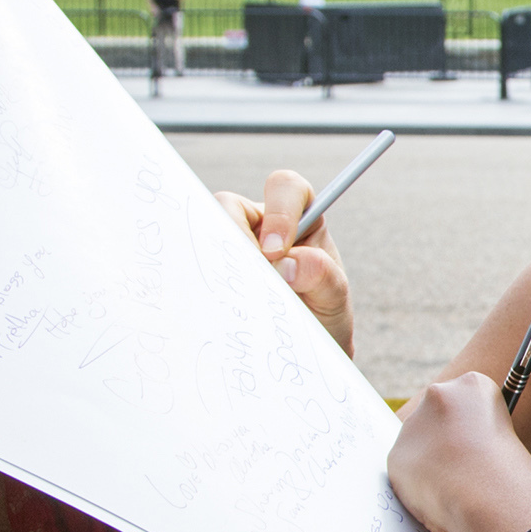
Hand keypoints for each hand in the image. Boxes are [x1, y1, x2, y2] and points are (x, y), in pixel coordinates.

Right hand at [221, 171, 353, 356]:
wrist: (304, 343)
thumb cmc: (322, 313)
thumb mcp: (334, 297)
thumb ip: (322, 276)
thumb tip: (287, 265)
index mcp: (299, 215)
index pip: (286, 188)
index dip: (279, 212)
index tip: (276, 251)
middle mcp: (261, 223)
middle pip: (230, 204)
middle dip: (237, 239)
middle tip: (247, 277)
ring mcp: (233, 243)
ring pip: (207, 231)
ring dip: (218, 261)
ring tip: (235, 296)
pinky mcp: (212, 266)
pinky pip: (196, 261)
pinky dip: (205, 280)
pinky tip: (216, 303)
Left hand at [390, 370, 530, 531]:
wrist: (491, 496)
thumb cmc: (510, 475)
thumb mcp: (504, 438)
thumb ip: (473, 432)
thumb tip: (454, 452)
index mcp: (473, 385)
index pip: (461, 402)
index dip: (468, 430)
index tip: (474, 448)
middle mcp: (439, 394)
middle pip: (434, 418)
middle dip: (442, 443)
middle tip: (461, 470)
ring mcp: (415, 423)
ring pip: (418, 447)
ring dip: (430, 465)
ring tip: (455, 488)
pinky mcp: (397, 455)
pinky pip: (405, 475)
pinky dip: (419, 489)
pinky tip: (439, 497)